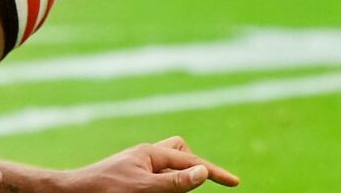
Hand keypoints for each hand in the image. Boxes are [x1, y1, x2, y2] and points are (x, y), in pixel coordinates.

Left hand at [64, 137, 239, 191]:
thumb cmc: (104, 191)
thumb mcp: (143, 189)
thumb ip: (174, 182)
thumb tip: (203, 173)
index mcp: (151, 154)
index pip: (191, 163)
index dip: (215, 173)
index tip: (235, 183)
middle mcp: (144, 157)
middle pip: (180, 152)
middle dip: (192, 166)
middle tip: (197, 186)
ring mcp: (135, 167)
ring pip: (166, 164)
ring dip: (175, 177)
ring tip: (173, 190)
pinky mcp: (127, 179)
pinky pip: (153, 176)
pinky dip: (161, 184)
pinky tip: (156, 190)